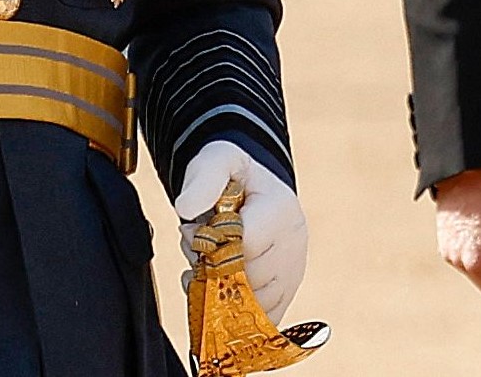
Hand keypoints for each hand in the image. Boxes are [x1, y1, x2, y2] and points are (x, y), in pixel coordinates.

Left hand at [174, 140, 308, 321]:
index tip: (193, 232)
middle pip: (248, 279)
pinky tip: (216, 286)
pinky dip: (232, 310)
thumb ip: (202, 178)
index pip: (247, 245)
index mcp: (281, 209)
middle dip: (213, 269)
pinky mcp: (285, 295)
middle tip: (197, 250)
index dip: (212, 244)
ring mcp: (293, 272)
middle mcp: (294, 244)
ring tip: (207, 265)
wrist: (252, 192)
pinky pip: (258, 318)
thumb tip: (186, 209)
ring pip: (252, 303)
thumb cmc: (233, 177)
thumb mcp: (217, 160)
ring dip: (221, 291)